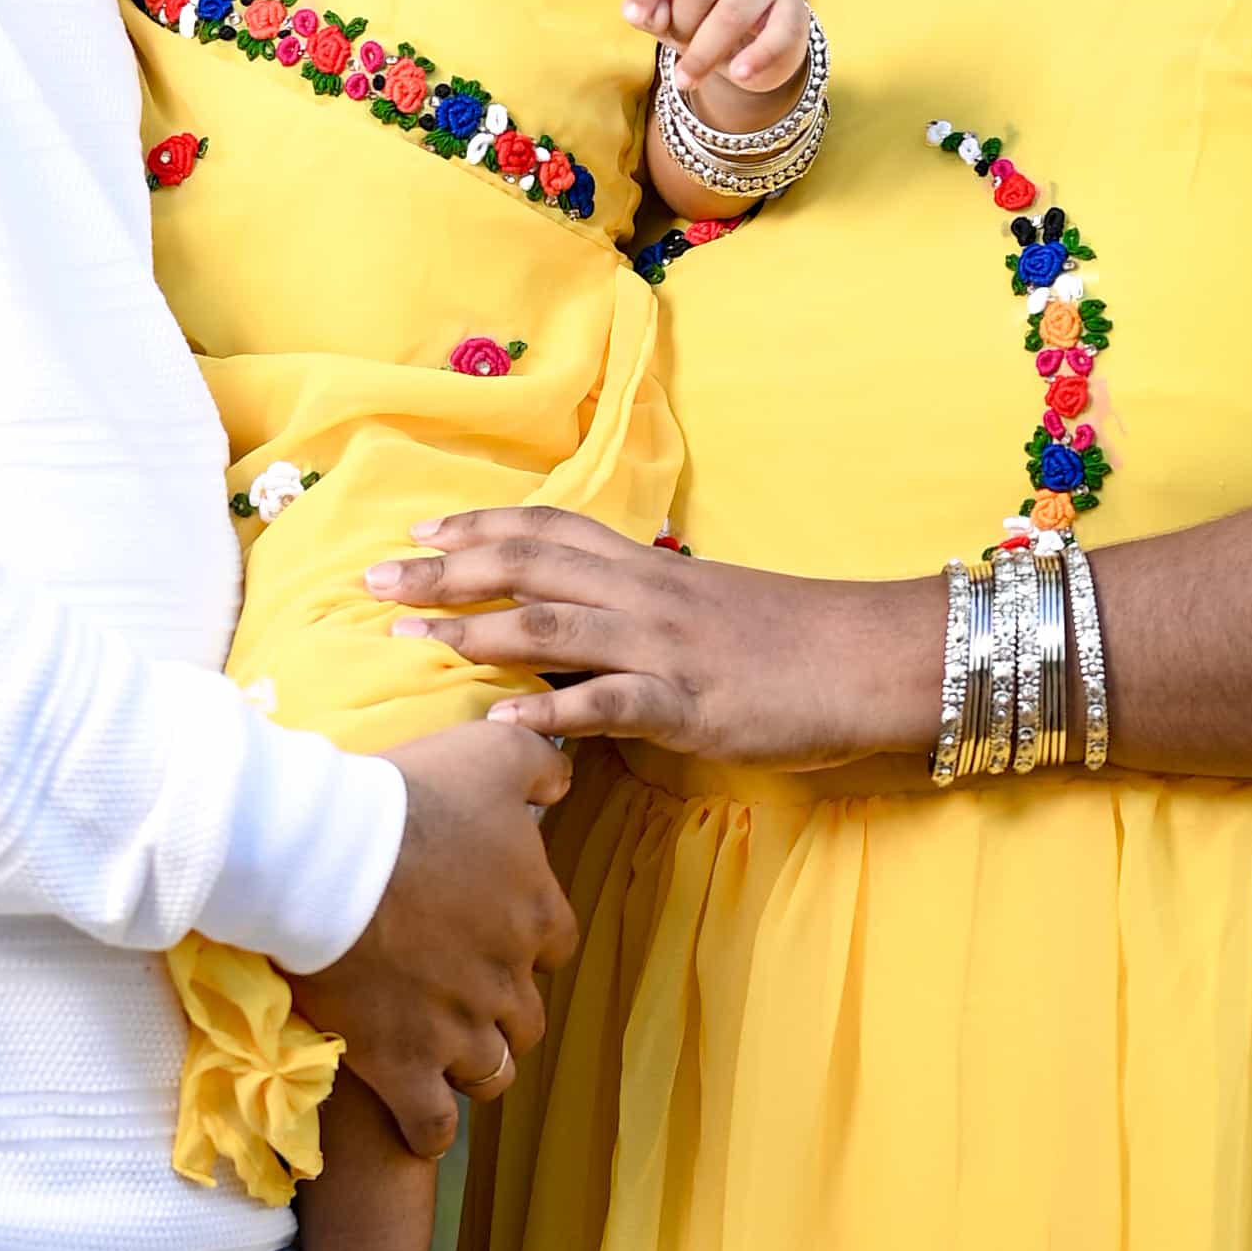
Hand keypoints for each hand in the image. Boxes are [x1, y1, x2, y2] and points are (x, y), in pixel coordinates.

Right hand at [290, 716, 572, 1157]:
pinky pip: (431, 1126)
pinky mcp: (402, 1067)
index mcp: (534, 913)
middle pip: (526, 1015)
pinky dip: (429, 1129)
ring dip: (474, 1064)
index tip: (491, 931)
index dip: (525, 940)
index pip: (556, 944)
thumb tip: (567, 778)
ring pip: (490, 1071)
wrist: (324, 858)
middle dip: (500, 1008)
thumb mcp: (491, 753)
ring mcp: (457, 1031)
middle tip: (458, 991)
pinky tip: (418, 1116)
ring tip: (442, 1052)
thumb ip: (541, 764)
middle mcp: (506, 980)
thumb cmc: (408, 799)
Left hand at [368, 513, 932, 768]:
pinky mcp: (691, 706)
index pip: (550, 529)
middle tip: (376, 582)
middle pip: (530, 567)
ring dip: (477, 632)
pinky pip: (611, 706)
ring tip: (412, 640)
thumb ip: (646, 607)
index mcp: (651, 568)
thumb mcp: (710, 607)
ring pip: (555, 627)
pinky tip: (502, 724)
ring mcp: (666, 650)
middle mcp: (647, 595)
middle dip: (447, 572)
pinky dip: (552, 713)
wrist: (874, 657)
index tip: (420, 529)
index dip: (481, 526)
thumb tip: (588, 618)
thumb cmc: (796, 638)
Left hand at [627, 0, 810, 111]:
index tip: (634, 17)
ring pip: (732, 12)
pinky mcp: (794, 8)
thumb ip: (653, 14)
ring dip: (704, 53)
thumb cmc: (702, 20)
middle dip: (682, 25)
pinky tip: (738, 74)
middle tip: (678, 48)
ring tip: (687, 79)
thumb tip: (649, 15)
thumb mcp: (669, 17)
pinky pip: (777, 33)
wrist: (756, 43)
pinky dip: (755, 57)